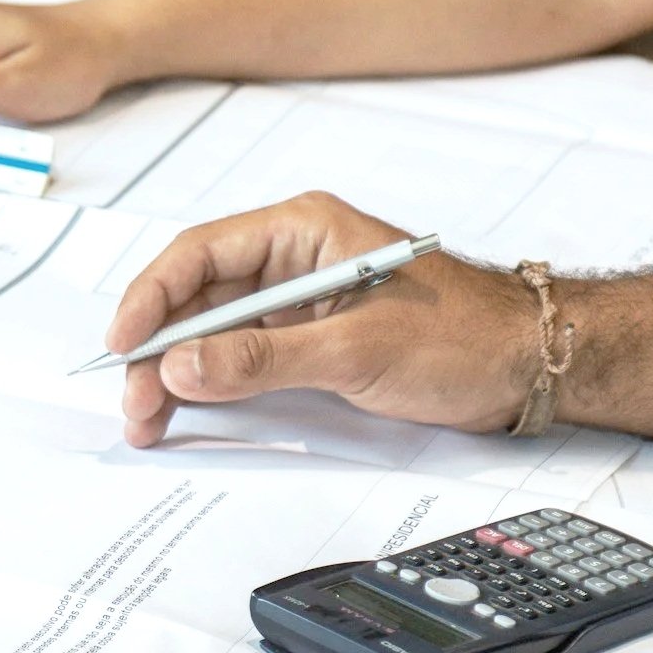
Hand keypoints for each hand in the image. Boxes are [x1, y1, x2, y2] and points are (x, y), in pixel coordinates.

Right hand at [107, 191, 539, 446]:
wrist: (528, 366)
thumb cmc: (466, 336)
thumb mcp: (357, 350)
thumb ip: (263, 359)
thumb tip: (183, 366)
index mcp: (303, 230)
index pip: (200, 253)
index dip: (151, 299)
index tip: (124, 345)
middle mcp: (293, 259)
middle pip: (195, 298)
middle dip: (157, 351)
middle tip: (135, 405)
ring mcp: (297, 303)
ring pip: (210, 333)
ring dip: (176, 375)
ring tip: (149, 422)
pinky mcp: (308, 343)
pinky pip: (239, 359)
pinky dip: (209, 386)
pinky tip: (186, 412)